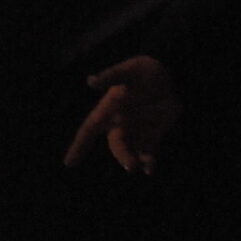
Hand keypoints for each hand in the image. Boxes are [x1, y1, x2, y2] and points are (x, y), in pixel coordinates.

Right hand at [63, 55, 181, 174]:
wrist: (172, 75)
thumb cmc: (145, 71)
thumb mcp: (129, 71)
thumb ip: (111, 76)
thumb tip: (90, 81)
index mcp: (109, 108)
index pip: (89, 129)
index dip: (78, 146)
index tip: (69, 163)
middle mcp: (120, 123)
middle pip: (116, 144)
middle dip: (121, 156)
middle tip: (131, 165)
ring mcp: (136, 131)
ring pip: (130, 152)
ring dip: (133, 160)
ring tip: (141, 166)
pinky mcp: (153, 135)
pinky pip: (147, 153)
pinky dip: (148, 162)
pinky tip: (149, 169)